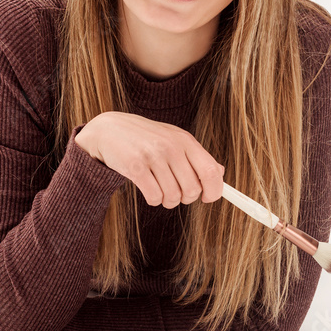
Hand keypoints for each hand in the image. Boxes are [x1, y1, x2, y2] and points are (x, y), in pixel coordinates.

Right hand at [74, 111, 224, 208]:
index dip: (214, 191)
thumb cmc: (146, 138)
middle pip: (192, 190)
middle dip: (185, 198)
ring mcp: (152, 156)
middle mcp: (171, 147)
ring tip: (160, 189)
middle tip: (176, 192)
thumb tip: (221, 173)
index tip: (208, 197)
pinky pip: (154, 197)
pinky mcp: (135, 167)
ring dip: (167, 200)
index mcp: (185, 140)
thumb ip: (197, 156)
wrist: (110, 130)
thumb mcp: (174, 140)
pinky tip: (148, 189)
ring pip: (173, 197)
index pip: (211, 171)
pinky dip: (153, 200)